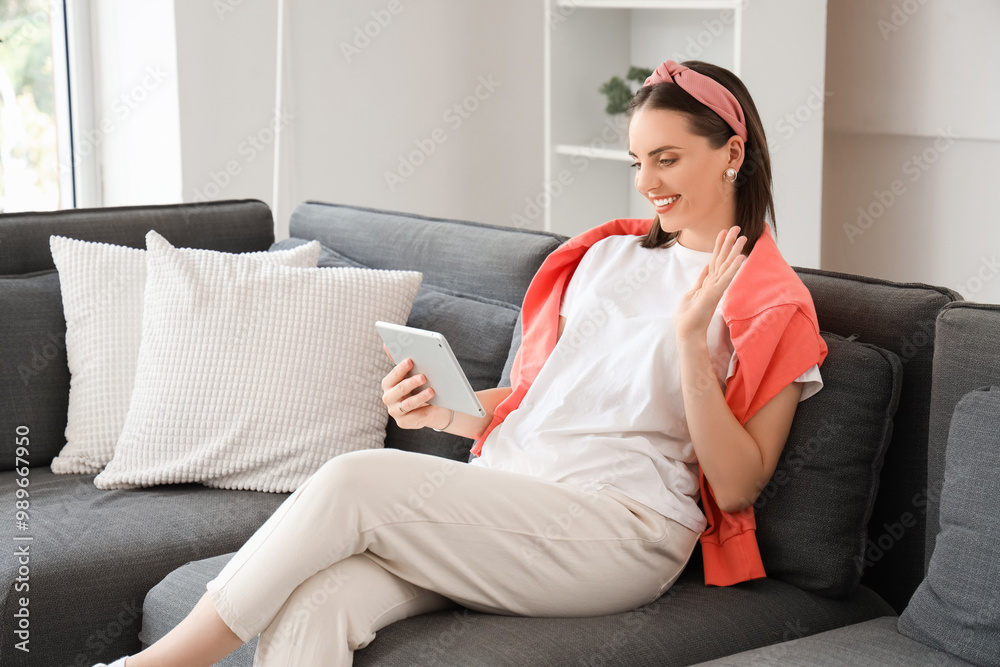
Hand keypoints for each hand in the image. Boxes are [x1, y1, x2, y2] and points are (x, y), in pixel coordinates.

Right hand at [380, 351, 450, 429]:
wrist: (431, 408)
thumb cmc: (420, 387)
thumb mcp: (413, 374)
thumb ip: (403, 361)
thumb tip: (388, 343)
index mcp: (388, 384)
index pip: (393, 376)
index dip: (401, 368)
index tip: (410, 360)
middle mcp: (388, 398)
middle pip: (399, 389)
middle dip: (411, 382)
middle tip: (424, 376)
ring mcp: (395, 411)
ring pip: (408, 404)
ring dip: (420, 397)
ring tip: (432, 391)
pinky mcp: (403, 423)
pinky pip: (415, 417)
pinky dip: (425, 411)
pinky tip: (434, 406)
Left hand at [674, 225, 746, 344]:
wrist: (688, 332)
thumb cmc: (689, 316)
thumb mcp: (692, 292)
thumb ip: (701, 280)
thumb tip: (706, 268)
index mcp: (708, 282)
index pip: (715, 260)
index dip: (719, 245)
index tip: (723, 231)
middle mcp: (714, 284)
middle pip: (723, 259)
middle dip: (729, 243)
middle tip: (736, 227)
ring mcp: (716, 288)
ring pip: (726, 266)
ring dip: (734, 251)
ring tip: (742, 237)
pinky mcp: (715, 294)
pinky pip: (726, 278)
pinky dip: (733, 267)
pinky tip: (741, 257)